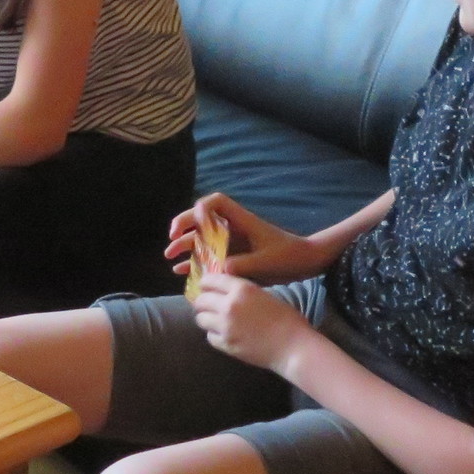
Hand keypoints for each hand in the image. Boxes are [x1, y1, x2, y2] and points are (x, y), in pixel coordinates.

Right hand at [166, 193, 332, 283]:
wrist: (304, 262)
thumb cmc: (288, 257)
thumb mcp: (265, 263)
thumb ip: (243, 265)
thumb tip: (220, 269)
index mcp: (242, 220)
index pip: (216, 202)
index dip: (201, 209)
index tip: (196, 224)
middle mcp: (233, 227)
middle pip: (201, 218)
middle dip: (184, 226)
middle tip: (171, 238)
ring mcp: (232, 241)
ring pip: (202, 238)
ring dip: (185, 245)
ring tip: (169, 257)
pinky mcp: (233, 255)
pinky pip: (209, 256)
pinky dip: (195, 261)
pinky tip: (181, 271)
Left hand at [192, 270, 311, 371]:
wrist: (293, 346)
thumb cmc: (286, 319)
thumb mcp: (264, 294)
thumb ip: (243, 291)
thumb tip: (224, 290)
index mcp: (241, 289)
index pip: (210, 280)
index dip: (205, 283)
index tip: (206, 287)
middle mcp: (229, 305)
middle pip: (200, 300)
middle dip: (202, 302)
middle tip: (207, 305)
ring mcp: (225, 326)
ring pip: (200, 319)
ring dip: (206, 318)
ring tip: (215, 321)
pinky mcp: (226, 344)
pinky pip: (209, 337)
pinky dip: (214, 335)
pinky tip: (224, 334)